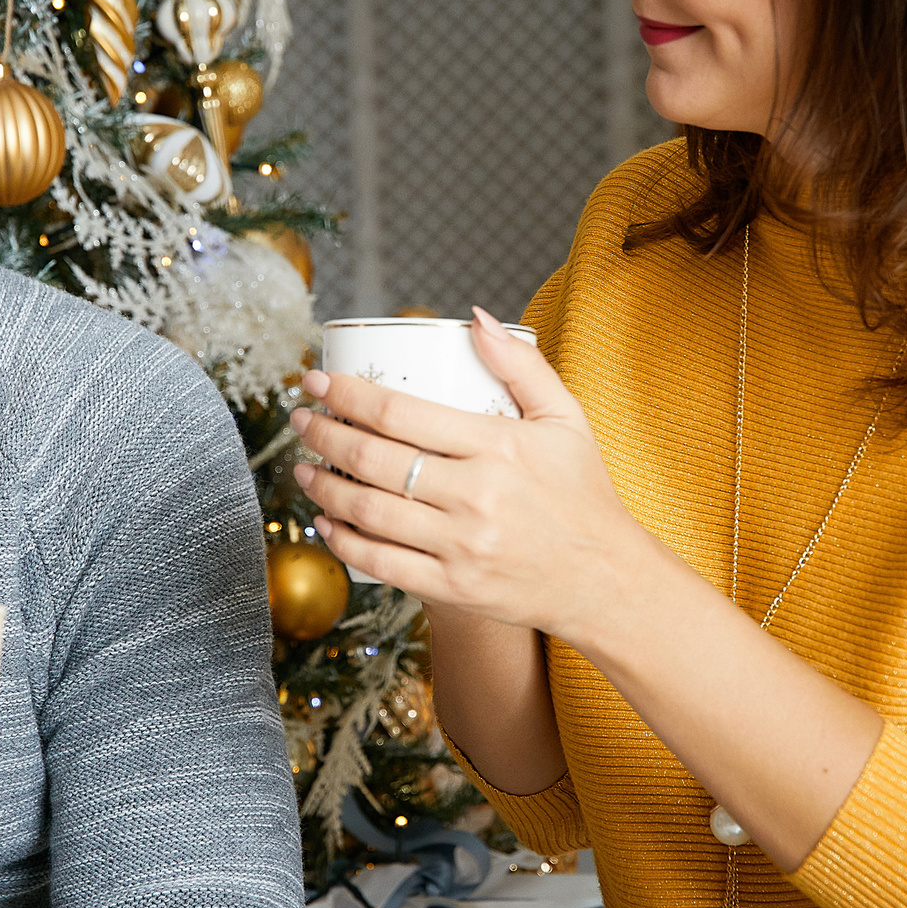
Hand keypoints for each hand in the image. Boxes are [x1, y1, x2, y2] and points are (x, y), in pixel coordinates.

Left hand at [290, 308, 658, 640]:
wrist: (604, 579)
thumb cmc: (582, 495)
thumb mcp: (566, 419)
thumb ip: (521, 365)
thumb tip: (475, 318)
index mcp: (499, 448)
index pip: (401, 414)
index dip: (347, 394)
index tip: (317, 382)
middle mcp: (476, 497)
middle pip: (374, 460)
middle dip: (324, 434)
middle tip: (302, 418)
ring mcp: (462, 547)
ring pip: (369, 512)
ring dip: (323, 487)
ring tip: (303, 466)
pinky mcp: (453, 588)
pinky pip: (381, 564)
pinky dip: (344, 542)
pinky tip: (326, 521)